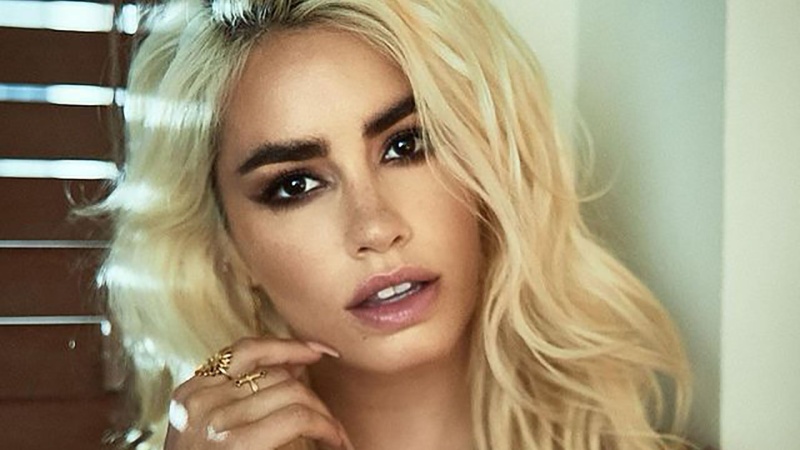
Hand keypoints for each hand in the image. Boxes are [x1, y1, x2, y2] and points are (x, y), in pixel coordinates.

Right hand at [164, 338, 352, 449]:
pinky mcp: (234, 444)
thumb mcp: (219, 429)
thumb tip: (300, 361)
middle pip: (274, 374)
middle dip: (311, 392)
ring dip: (325, 414)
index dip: (288, 346)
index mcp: (188, 395)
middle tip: (330, 422)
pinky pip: (298, 417)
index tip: (320, 351)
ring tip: (336, 436)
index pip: (246, 351)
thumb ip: (251, 395)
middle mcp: (198, 402)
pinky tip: (336, 442)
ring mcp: (213, 422)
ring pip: (293, 391)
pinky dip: (326, 427)